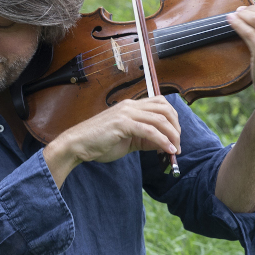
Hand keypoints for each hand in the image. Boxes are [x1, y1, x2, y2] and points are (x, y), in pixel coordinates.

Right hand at [43, 95, 180, 185]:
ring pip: (160, 119)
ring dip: (172, 135)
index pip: (160, 104)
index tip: (175, 137)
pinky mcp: (122, 124)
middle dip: (176, 127)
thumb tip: (164, 144)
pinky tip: (167, 150)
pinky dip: (162, 141)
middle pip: (165, 109)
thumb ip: (145, 139)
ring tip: (174, 150)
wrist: (77, 146)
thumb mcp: (127, 140)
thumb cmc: (98, 143)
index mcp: (130, 107)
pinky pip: (150, 131)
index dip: (173, 119)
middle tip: (177, 144)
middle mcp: (130, 106)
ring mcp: (126, 113)